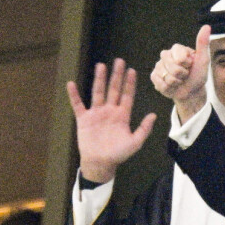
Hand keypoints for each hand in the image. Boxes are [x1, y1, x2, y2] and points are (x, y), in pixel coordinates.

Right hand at [67, 58, 156, 182]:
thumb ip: (144, 128)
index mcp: (123, 115)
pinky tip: (71, 84)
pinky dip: (74, 95)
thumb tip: (153, 115)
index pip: (127, 95)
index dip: (130, 83)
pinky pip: (78, 105)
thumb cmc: (119, 154)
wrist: (101, 163)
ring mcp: (97, 114)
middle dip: (117, 75)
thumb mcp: (135, 142)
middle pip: (114, 89)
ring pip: (98, 92)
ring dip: (99, 79)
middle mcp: (110, 111)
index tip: (132, 70)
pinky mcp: (84, 119)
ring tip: (101, 65)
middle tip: (119, 60)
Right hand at [150, 24, 210, 123]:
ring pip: (167, 77)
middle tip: (185, 75)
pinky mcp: (154, 77)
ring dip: (176, 82)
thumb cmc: (198, 75)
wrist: (192, 92)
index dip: (187, 65)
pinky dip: (169, 88)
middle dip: (182, 75)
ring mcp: (159, 66)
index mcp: (177, 49)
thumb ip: (203, 43)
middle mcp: (166, 55)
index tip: (190, 66)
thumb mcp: (203, 60)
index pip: (180, 57)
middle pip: (173, 67)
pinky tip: (172, 86)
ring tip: (179, 81)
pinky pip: (160, 83)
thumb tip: (206, 26)